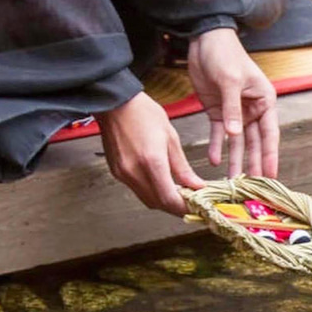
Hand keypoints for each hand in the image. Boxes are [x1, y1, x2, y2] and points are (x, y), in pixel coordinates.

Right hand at [97, 92, 204, 215]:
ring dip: (163, 201)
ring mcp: (123, 174)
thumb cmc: (143, 113)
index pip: (169, 199)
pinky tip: (160, 184)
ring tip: (178, 194)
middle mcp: (134, 172)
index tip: (197, 206)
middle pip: (158, 204)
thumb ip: (182, 166)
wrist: (114, 104)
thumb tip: (195, 185)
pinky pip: (137, 190)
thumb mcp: (170, 137)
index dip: (185, 207)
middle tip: (191, 202)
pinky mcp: (117, 173)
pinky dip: (151, 192)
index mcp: (151, 161)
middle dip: (176, 207)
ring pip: (147, 200)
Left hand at [188, 28, 278, 177]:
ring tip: (231, 180)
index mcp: (264, 101)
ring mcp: (234, 112)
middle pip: (254, 142)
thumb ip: (232, 109)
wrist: (203, 41)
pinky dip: (217, 147)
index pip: (269, 134)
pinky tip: (214, 161)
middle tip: (252, 186)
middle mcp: (252, 109)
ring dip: (234, 160)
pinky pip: (218, 134)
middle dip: (252, 163)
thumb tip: (236, 134)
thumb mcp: (230, 81)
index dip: (270, 156)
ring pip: (236, 142)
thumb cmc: (224, 55)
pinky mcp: (217, 112)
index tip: (270, 176)